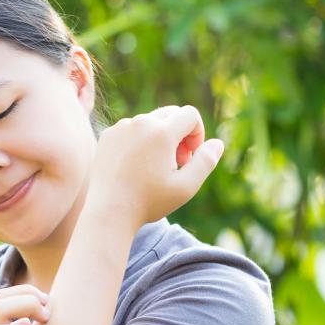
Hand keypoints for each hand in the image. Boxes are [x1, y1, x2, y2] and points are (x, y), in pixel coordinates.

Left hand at [87, 105, 224, 227]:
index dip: (197, 134)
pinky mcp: (107, 135)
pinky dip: (139, 141)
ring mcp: (120, 127)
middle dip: (180, 134)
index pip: (190, 114)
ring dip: (159, 137)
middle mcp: (139, 123)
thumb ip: (206, 161)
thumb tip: (217, 143)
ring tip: (155, 167)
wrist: (107, 211)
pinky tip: (136, 166)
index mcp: (161, 132)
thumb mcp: (186, 186)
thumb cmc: (148, 202)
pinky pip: (131, 129)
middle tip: (175, 162)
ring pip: (150, 121)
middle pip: (171, 113)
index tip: (190, 157)